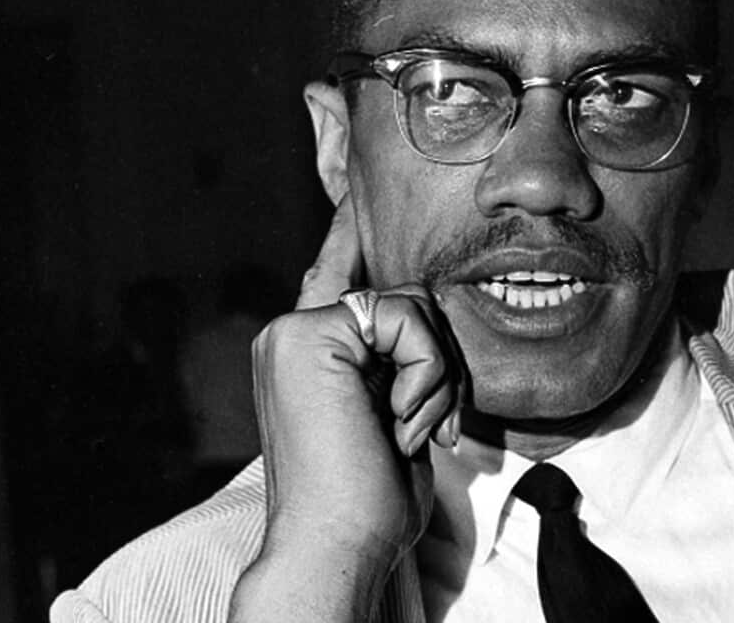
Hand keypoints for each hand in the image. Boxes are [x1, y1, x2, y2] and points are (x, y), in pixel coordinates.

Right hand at [229, 194, 462, 622]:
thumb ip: (396, 363)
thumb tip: (421, 319)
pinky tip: (401, 422)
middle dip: (440, 357)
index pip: (336, 273)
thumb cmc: (370, 499)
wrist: (340, 544)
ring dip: (436, 374)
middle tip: (428, 424)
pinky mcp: (310, 335)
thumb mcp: (392, 416)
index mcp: (309, 352)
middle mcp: (294, 333)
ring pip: (412, 303)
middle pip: (405, 294)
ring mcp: (296, 331)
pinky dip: (427, 373)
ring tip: (410, 429)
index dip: (345, 230)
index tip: (350, 190)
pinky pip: (407, 320)